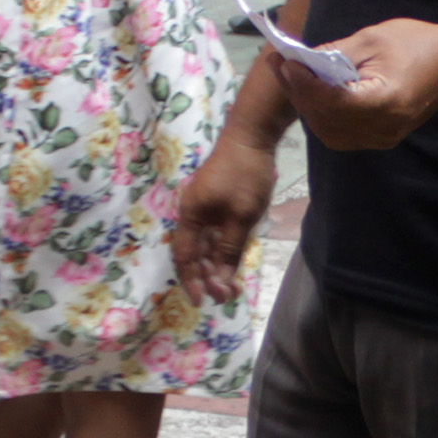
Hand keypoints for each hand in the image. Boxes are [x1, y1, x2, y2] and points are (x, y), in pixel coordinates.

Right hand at [172, 114, 279, 306]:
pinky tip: (234, 262)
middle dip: (209, 277)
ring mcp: (204, 207)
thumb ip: (230, 249)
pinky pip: (215, 233)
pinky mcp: (217, 202)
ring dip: (218, 266)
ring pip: (207, 245)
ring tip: (234, 286)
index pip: (185, 256)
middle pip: (195, 253)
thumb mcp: (241, 217)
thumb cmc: (246, 175)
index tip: (201, 302)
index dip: (192, 281)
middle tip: (227, 296)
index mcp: (191, 215)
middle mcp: (192, 213)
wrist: (252, 135)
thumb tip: (221, 281)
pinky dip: (223, 249)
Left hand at [290, 16, 437, 153]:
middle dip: (298, 92)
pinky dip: (321, 114)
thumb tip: (300, 61)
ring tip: (291, 76)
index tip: (285, 62)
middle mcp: (382, 128)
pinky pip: (339, 133)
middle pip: (325, 119)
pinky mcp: (379, 138)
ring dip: (306, 105)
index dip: (303, 83)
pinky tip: (313, 92)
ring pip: (327, 131)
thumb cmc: (417, 44)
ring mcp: (381, 138)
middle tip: (279, 64)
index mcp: (384, 102)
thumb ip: (335, 54)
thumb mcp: (373, 39)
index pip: (332, 101)